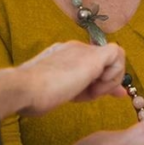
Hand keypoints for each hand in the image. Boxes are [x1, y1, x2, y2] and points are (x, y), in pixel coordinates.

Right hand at [0, 41, 125, 119]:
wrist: (25, 88)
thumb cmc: (35, 95)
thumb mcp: (62, 92)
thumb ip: (83, 90)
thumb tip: (108, 94)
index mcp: (64, 55)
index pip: (93, 64)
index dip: (100, 80)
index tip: (97, 93)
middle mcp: (75, 48)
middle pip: (104, 63)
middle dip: (103, 83)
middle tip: (88, 95)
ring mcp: (83, 50)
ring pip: (114, 58)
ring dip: (107, 81)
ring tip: (89, 93)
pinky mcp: (93, 56)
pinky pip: (117, 55)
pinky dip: (113, 75)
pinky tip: (96, 86)